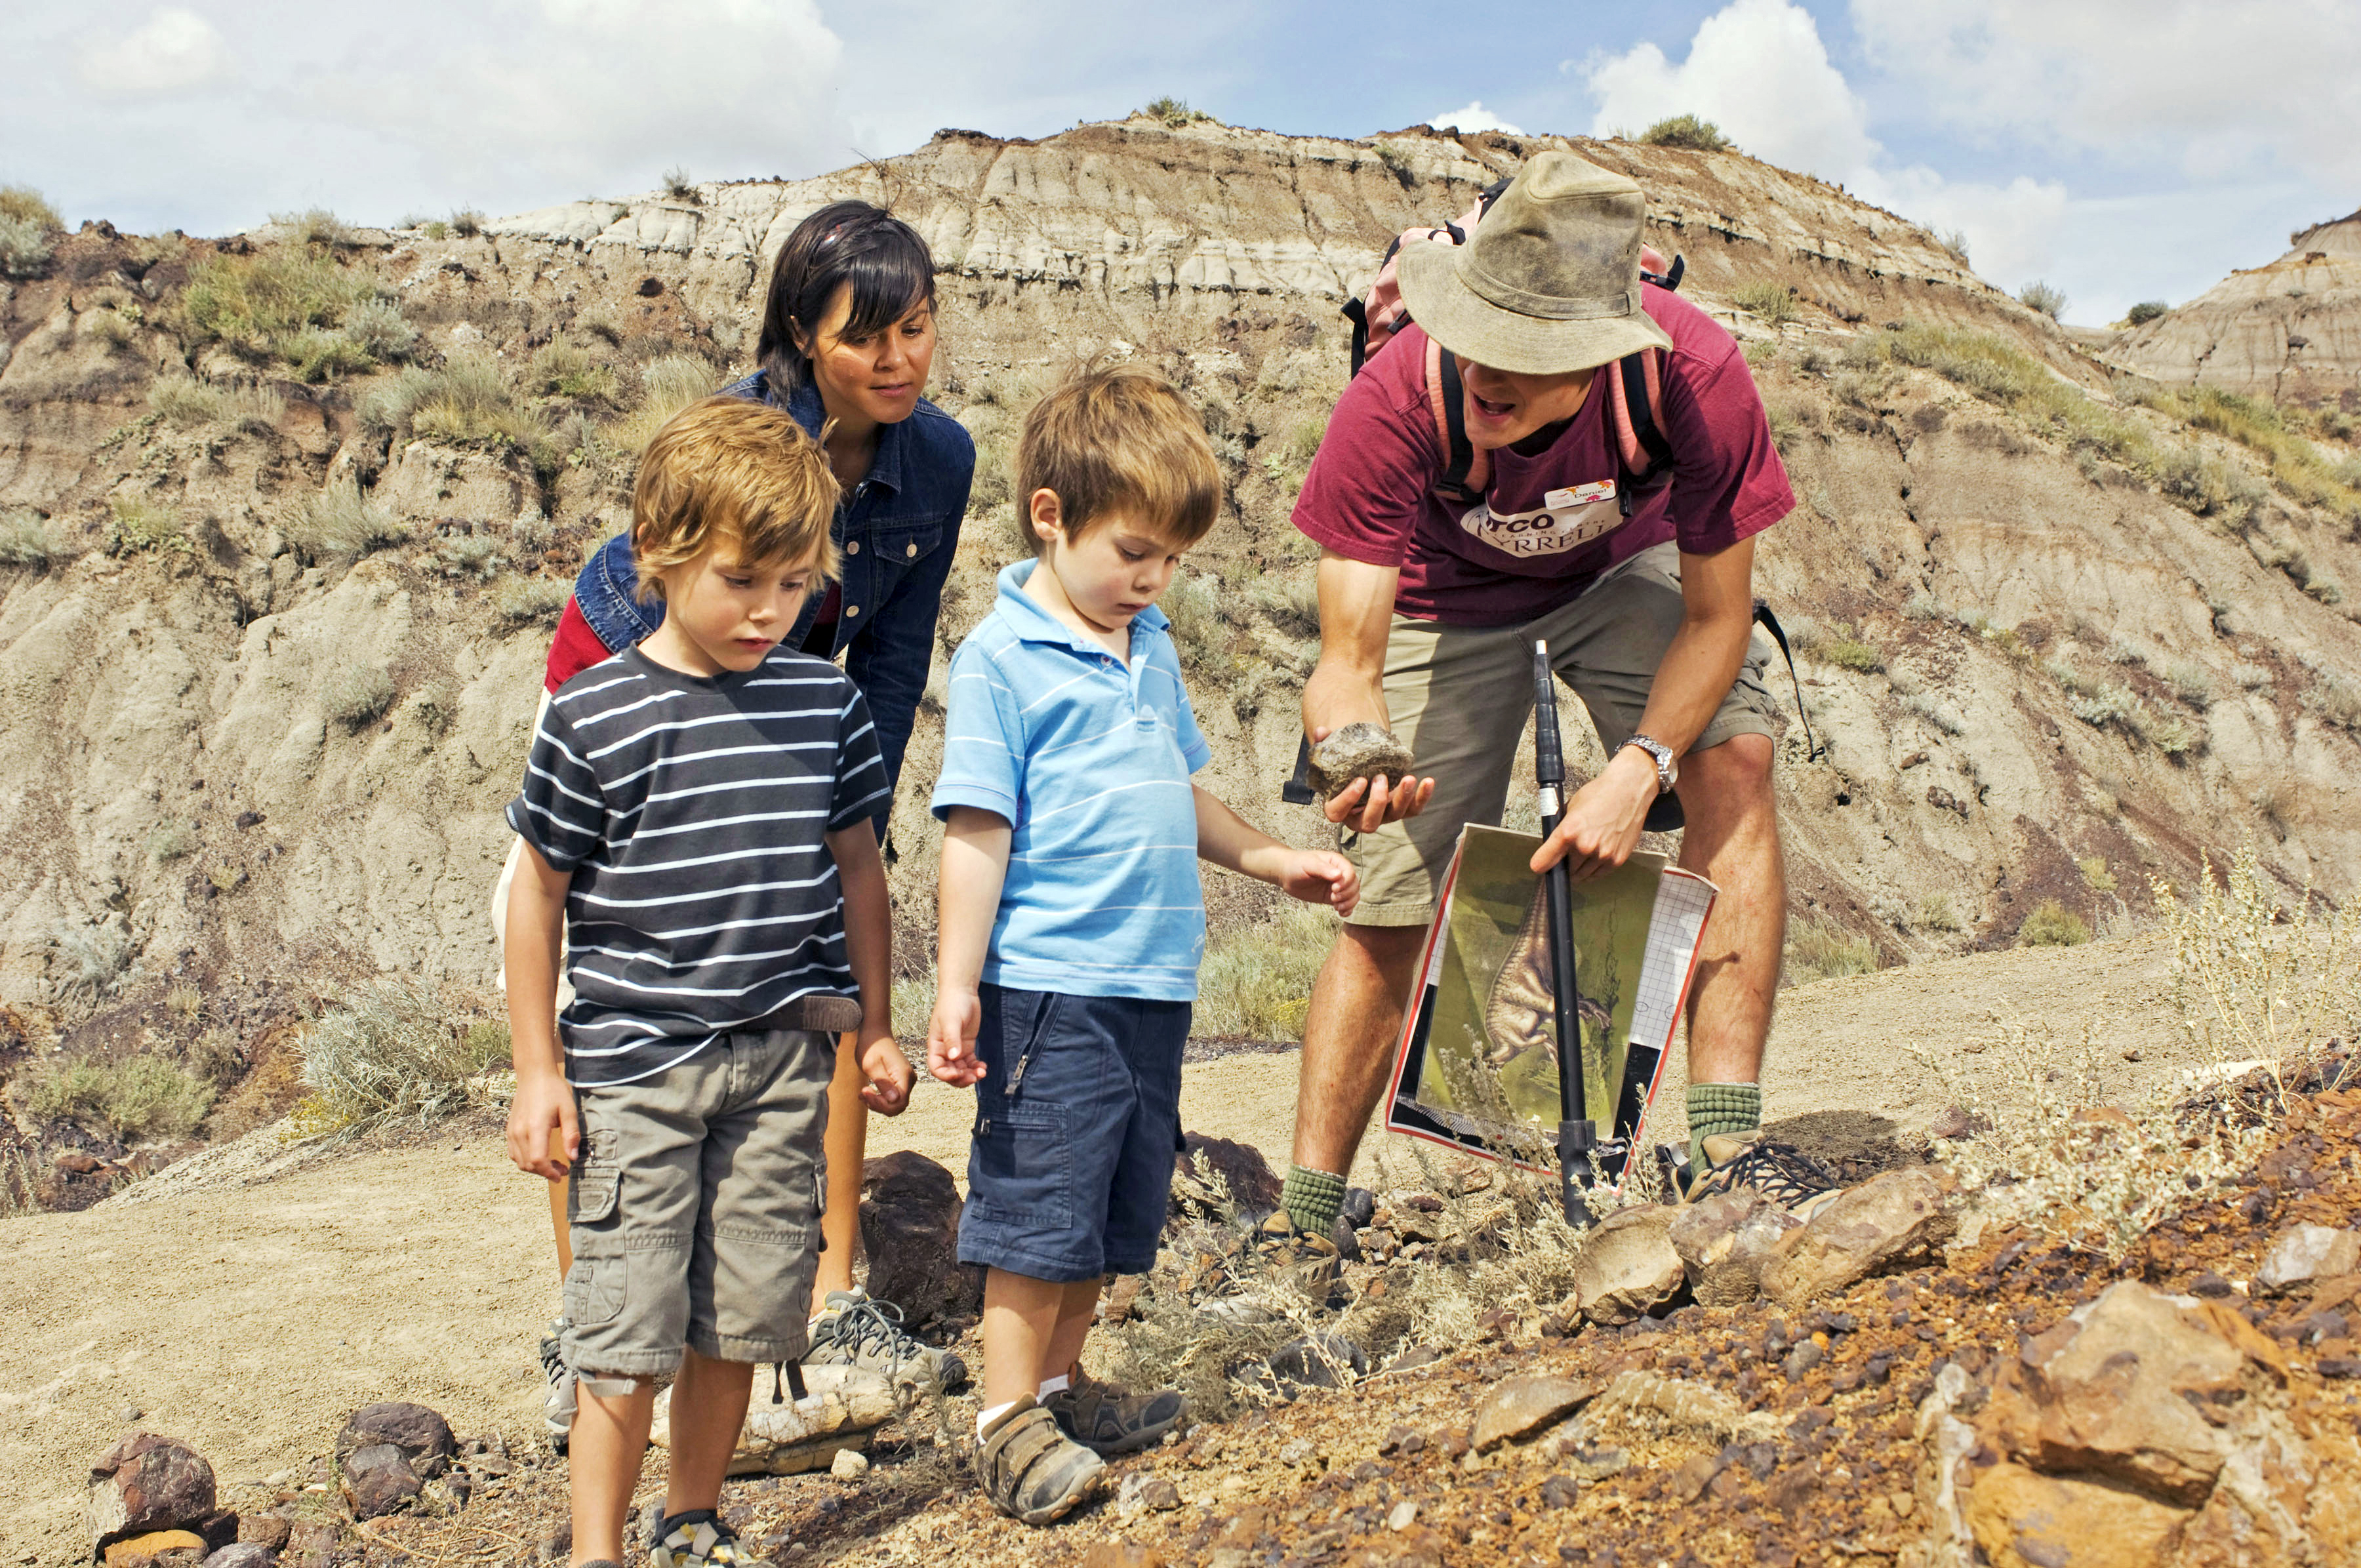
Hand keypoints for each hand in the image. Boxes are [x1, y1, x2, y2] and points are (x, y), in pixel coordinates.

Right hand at [507, 1069, 576, 1179]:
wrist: (533, 1076)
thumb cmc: (553, 1091)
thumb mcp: (568, 1111)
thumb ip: (571, 1135)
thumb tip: (573, 1157)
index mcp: (535, 1127)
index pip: (538, 1160)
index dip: (549, 1172)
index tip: (562, 1175)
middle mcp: (519, 1131)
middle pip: (529, 1164)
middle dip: (546, 1172)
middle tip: (563, 1170)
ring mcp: (512, 1132)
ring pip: (520, 1161)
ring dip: (536, 1168)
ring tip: (553, 1164)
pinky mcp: (509, 1131)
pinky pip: (514, 1154)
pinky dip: (526, 1160)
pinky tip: (539, 1156)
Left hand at [856, 1032, 912, 1114]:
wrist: (875, 1032)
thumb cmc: (871, 1045)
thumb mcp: (871, 1065)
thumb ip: (883, 1083)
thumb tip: (894, 1100)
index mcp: (903, 1074)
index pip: (899, 1102)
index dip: (881, 1104)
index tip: (865, 1091)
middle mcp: (909, 1079)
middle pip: (899, 1105)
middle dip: (879, 1105)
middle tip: (862, 1093)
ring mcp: (906, 1080)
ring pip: (895, 1103)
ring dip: (878, 1103)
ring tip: (863, 1093)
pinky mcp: (900, 1080)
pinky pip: (893, 1097)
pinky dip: (880, 1098)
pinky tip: (868, 1092)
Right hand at [927, 990, 985, 1086]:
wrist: (963, 992)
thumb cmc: (952, 1004)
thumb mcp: (952, 1021)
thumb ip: (952, 1040)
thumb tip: (954, 1057)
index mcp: (936, 1046)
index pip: (936, 1068)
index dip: (946, 1075)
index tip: (959, 1074)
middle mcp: (944, 1050)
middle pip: (949, 1072)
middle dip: (961, 1078)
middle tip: (974, 1077)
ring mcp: (956, 1049)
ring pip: (961, 1070)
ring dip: (970, 1075)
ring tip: (982, 1072)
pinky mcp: (967, 1046)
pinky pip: (970, 1063)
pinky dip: (976, 1067)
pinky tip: (983, 1066)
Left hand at [1275, 849, 1360, 917]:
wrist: (1287, 874)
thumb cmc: (1297, 865)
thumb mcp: (1308, 864)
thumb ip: (1323, 869)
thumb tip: (1338, 875)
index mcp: (1336, 862)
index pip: (1350, 873)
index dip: (1346, 883)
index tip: (1334, 888)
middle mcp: (1340, 874)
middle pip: (1354, 885)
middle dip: (1347, 894)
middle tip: (1333, 898)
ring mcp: (1337, 886)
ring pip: (1353, 895)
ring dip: (1349, 903)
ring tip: (1336, 907)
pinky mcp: (1332, 897)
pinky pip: (1347, 904)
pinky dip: (1347, 909)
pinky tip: (1340, 913)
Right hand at [1311, 726, 1436, 833]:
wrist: (1365, 769)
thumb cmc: (1345, 767)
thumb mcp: (1332, 757)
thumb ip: (1324, 745)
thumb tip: (1320, 731)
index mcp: (1339, 809)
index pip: (1337, 812)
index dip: (1347, 799)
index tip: (1359, 780)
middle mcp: (1360, 818)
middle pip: (1369, 822)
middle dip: (1377, 801)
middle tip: (1381, 778)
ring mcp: (1383, 816)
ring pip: (1394, 816)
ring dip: (1403, 798)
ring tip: (1409, 777)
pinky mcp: (1402, 810)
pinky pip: (1414, 809)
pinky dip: (1423, 796)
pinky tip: (1429, 781)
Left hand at [1530, 749, 1656, 882]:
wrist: (1629, 790)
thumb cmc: (1601, 794)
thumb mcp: (1571, 808)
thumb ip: (1561, 830)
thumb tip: (1553, 847)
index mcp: (1569, 831)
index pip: (1545, 861)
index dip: (1540, 865)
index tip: (1539, 867)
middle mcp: (1585, 846)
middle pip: (1566, 871)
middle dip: (1564, 865)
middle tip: (1568, 856)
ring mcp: (1603, 855)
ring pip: (1582, 876)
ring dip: (1579, 870)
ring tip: (1583, 855)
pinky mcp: (1617, 860)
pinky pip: (1599, 875)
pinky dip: (1593, 870)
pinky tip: (1594, 858)